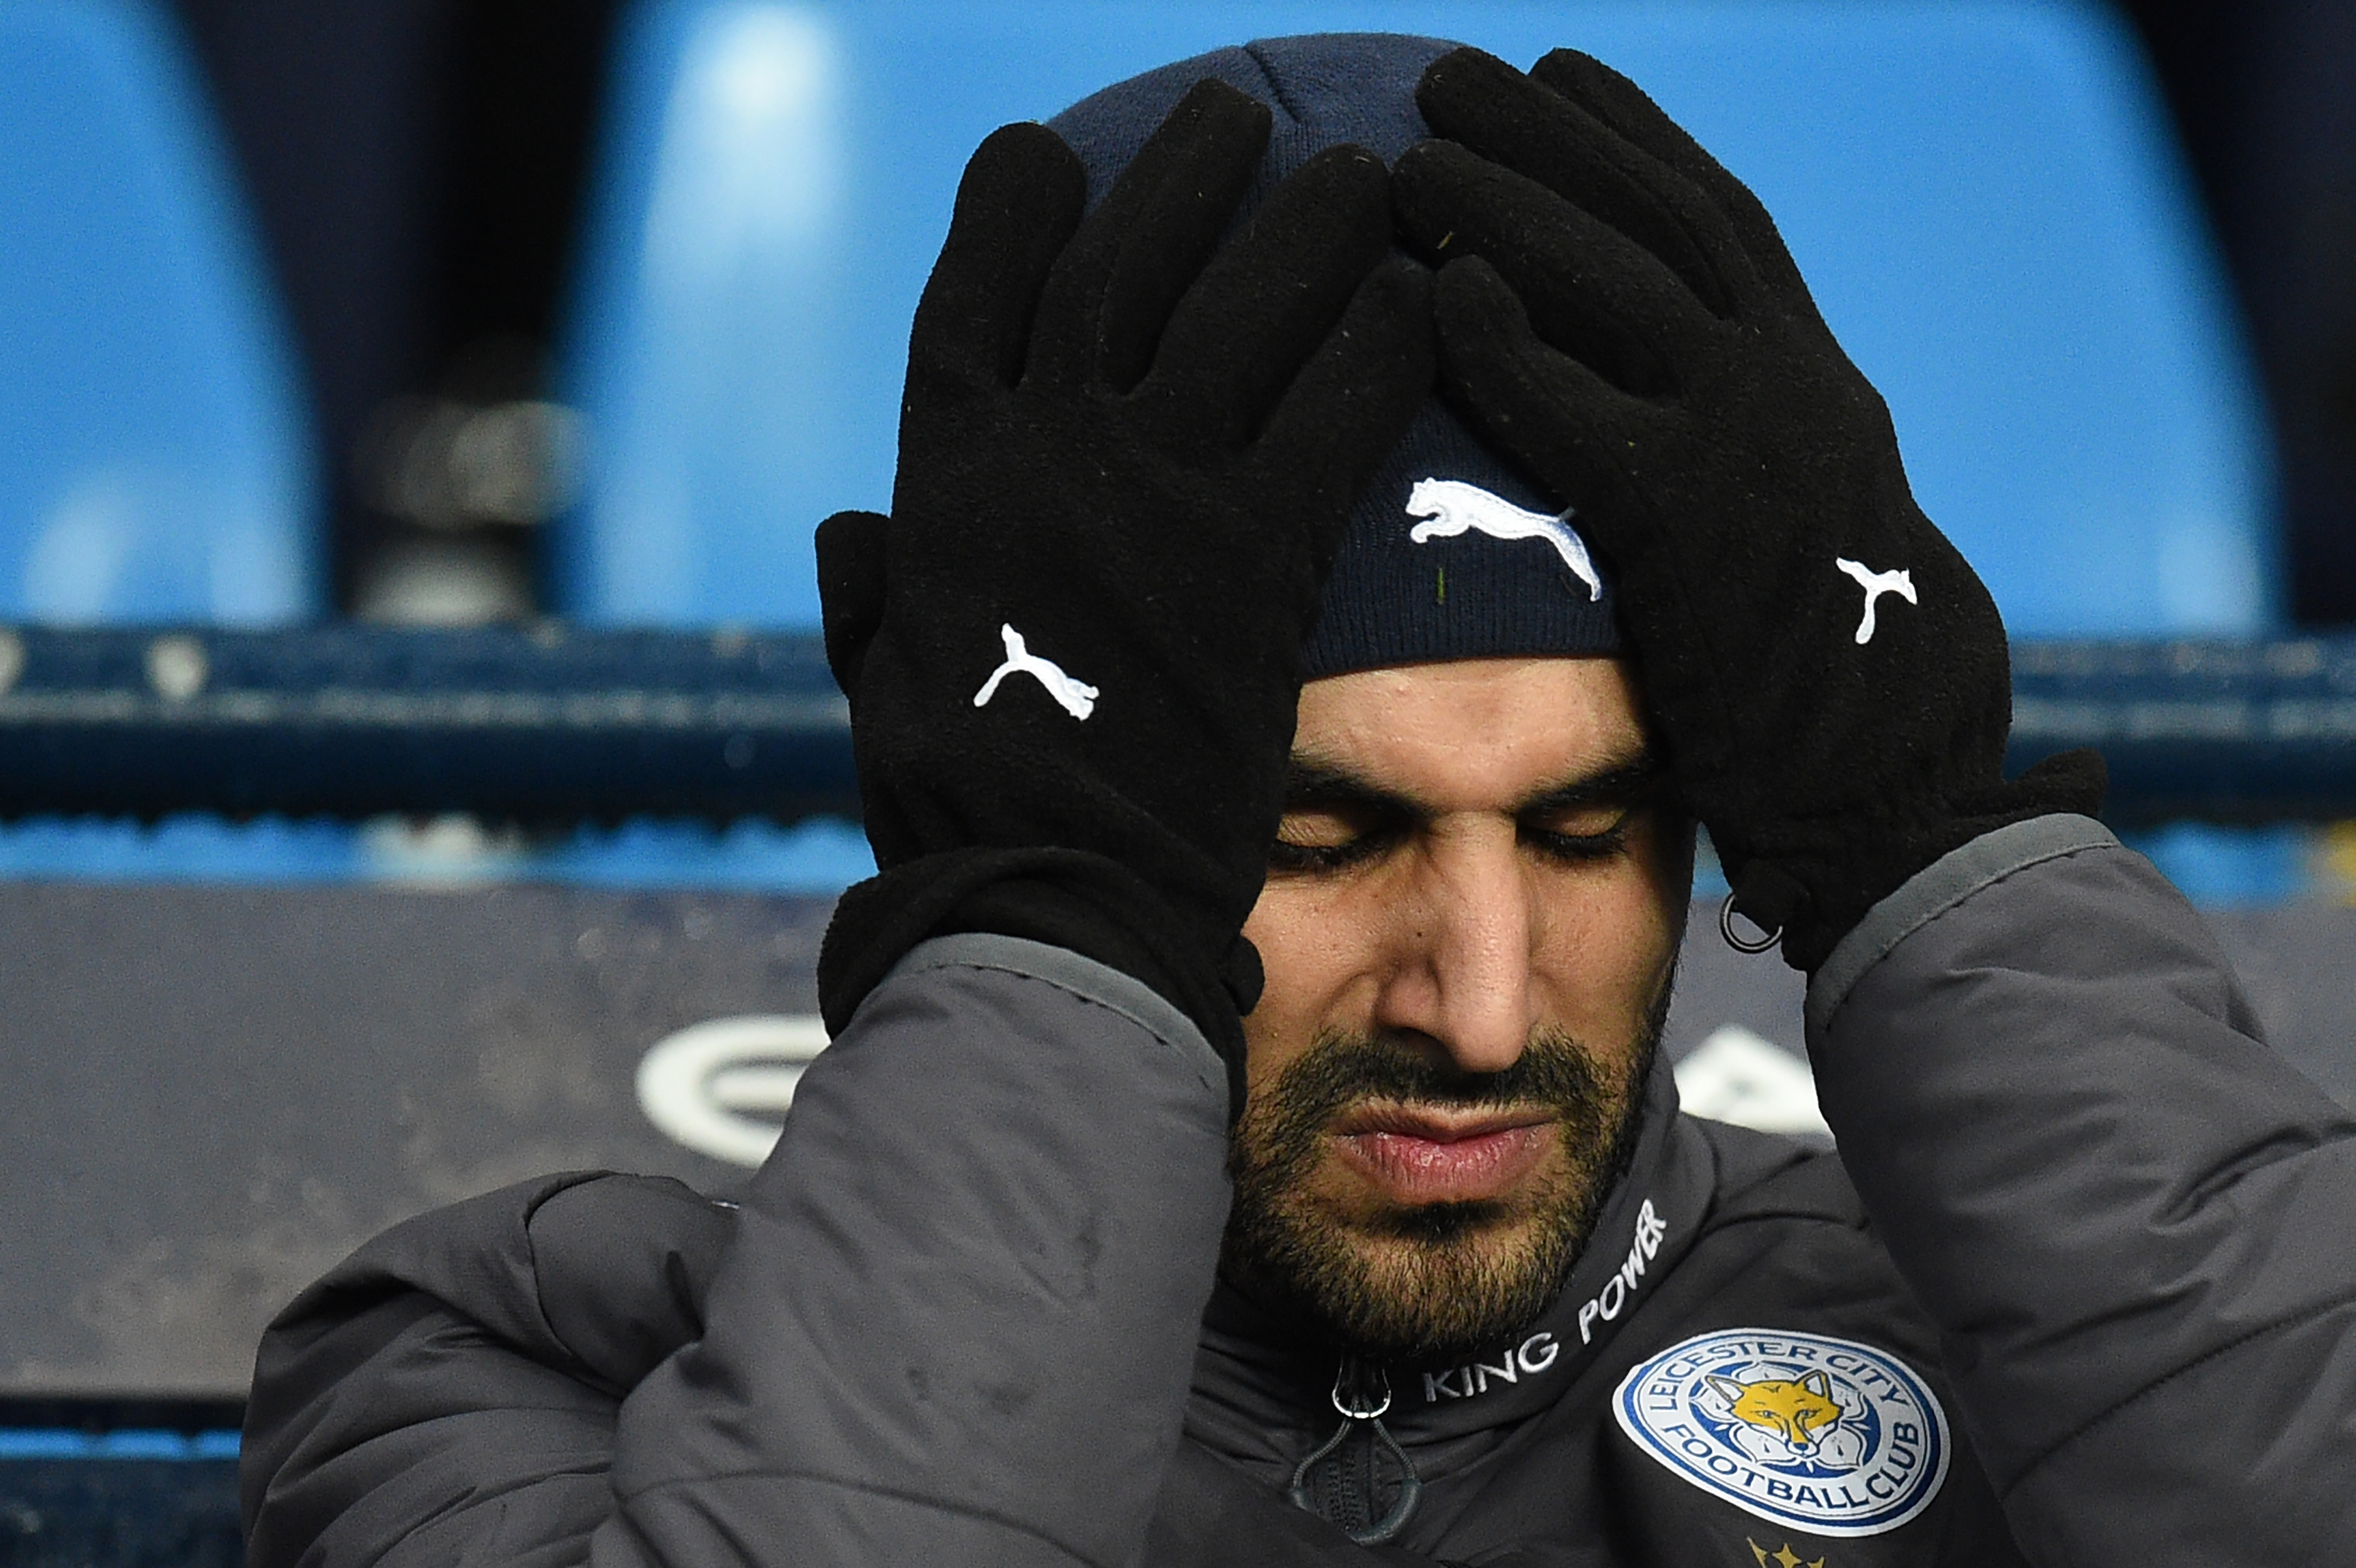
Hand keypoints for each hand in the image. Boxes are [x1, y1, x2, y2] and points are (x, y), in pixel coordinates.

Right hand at [817, 80, 1432, 1083]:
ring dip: (1308, 224)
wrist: (1052, 897)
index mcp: (945, 474)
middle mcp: (1046, 451)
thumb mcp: (878, 687)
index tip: (1046, 153)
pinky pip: (1333, 413)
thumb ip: (867, 596)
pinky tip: (1426, 299)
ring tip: (1364, 173)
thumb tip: (848, 533)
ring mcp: (1153, 493)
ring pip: (1242, 307)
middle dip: (1184, 175)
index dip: (1009, 211)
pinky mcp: (1257, 555)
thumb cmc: (959, 807)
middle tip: (1236, 120)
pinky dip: (1382, 345)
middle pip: (1123, 261)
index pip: (973, 297)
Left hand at [1391, 47, 2099, 969]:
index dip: (1632, 134)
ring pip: (1620, 288)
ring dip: (1510, 211)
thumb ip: (1723, 436)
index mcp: (1809, 372)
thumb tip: (1639, 396)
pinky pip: (1586, 414)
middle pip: (1656, 220)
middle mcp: (1790, 380)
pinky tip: (1437, 295)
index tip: (1556, 67)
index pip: (1715, 216)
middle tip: (1448, 77)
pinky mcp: (1697, 527)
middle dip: (1549, 139)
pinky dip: (1510, 348)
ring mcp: (1752, 443)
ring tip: (1407, 155)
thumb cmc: (1820, 662)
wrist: (1897, 766)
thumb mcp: (1788, 511)